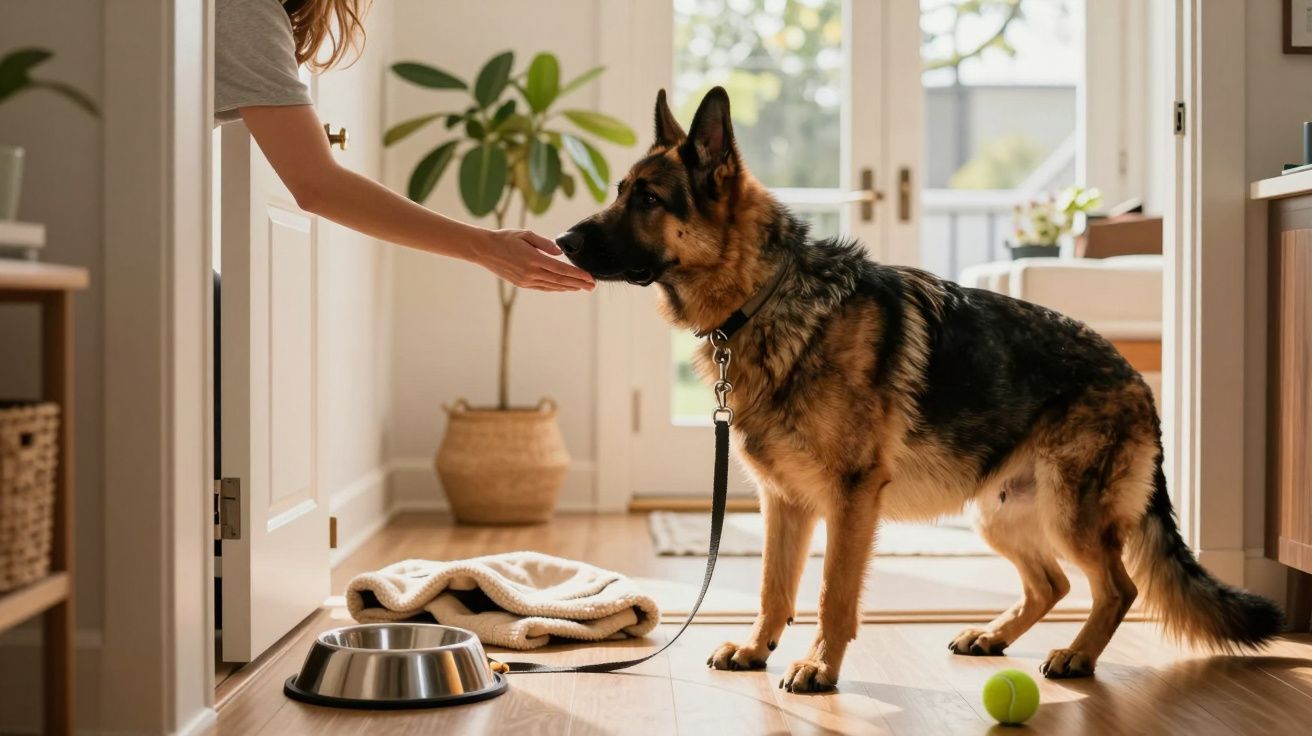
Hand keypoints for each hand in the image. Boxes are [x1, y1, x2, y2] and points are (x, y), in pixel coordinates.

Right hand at [472, 229, 595, 291]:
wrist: (484, 249)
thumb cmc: (505, 238)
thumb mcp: (525, 234)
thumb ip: (544, 243)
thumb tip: (559, 252)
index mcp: (533, 259)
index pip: (561, 269)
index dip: (577, 275)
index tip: (590, 277)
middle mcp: (531, 272)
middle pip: (560, 281)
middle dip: (578, 284)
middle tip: (593, 286)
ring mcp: (526, 280)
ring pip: (553, 286)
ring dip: (569, 287)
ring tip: (583, 288)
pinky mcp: (522, 283)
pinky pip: (543, 288)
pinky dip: (556, 288)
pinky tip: (565, 287)